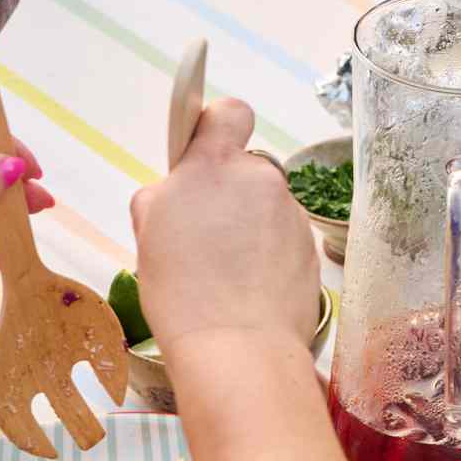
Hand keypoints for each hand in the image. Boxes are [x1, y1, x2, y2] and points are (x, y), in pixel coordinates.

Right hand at [130, 100, 316, 353]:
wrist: (239, 346)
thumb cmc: (182, 292)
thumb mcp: (149, 234)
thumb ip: (165, 197)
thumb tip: (177, 191)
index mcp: (213, 167)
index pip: (230, 113)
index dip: (219, 128)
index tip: (206, 152)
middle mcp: (260, 180)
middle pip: (247, 170)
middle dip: (231, 193)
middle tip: (206, 236)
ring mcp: (291, 213)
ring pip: (267, 207)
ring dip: (252, 226)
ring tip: (228, 271)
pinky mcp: (311, 246)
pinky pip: (285, 237)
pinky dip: (271, 253)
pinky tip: (250, 285)